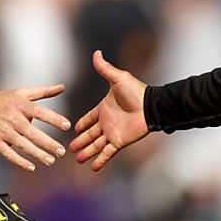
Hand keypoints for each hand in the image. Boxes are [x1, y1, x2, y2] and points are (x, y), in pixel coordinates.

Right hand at [0, 85, 70, 171]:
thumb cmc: (1, 100)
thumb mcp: (21, 92)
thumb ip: (43, 91)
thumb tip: (63, 87)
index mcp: (21, 105)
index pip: (40, 112)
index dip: (54, 119)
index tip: (67, 125)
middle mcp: (12, 118)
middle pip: (33, 133)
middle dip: (48, 143)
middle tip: (62, 151)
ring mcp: (3, 131)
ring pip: (22, 145)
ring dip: (37, 154)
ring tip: (51, 161)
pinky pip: (8, 154)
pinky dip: (19, 161)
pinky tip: (31, 168)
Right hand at [70, 50, 149, 171]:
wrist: (151, 106)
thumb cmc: (136, 92)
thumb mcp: (118, 78)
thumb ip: (105, 68)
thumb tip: (96, 52)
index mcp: (104, 108)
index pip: (89, 118)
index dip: (82, 123)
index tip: (73, 129)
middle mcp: (107, 122)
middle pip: (90, 134)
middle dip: (80, 141)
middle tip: (69, 148)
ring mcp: (112, 133)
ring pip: (96, 145)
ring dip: (87, 152)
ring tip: (77, 158)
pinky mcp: (118, 142)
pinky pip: (107, 153)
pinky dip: (100, 160)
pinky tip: (93, 167)